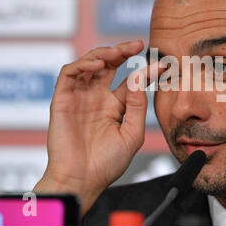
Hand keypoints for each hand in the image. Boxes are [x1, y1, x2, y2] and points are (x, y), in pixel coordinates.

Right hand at [34, 41, 158, 215]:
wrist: (83, 181)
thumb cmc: (107, 163)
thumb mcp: (132, 133)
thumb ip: (137, 106)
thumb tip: (139, 79)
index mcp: (114, 106)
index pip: (130, 80)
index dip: (146, 70)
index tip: (163, 64)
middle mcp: (97, 98)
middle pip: (108, 65)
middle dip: (122, 51)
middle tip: (137, 45)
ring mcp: (79, 97)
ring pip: (89, 64)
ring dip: (103, 53)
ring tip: (118, 53)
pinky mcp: (62, 99)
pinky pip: (69, 74)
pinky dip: (82, 64)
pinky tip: (98, 66)